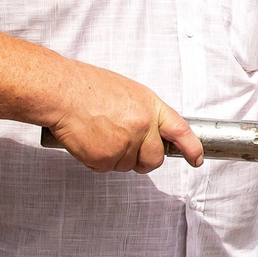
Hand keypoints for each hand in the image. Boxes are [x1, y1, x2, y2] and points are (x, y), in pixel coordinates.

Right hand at [43, 64, 203, 172]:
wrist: (62, 92)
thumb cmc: (87, 87)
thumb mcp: (127, 92)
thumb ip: (143, 113)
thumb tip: (148, 131)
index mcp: (150, 107)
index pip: (180, 131)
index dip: (190, 147)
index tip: (195, 158)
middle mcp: (142, 126)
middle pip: (154, 159)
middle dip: (143, 159)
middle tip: (126, 147)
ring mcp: (125, 144)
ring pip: (127, 166)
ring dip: (115, 157)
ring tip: (99, 133)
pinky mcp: (105, 159)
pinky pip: (106, 169)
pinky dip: (96, 160)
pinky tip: (88, 141)